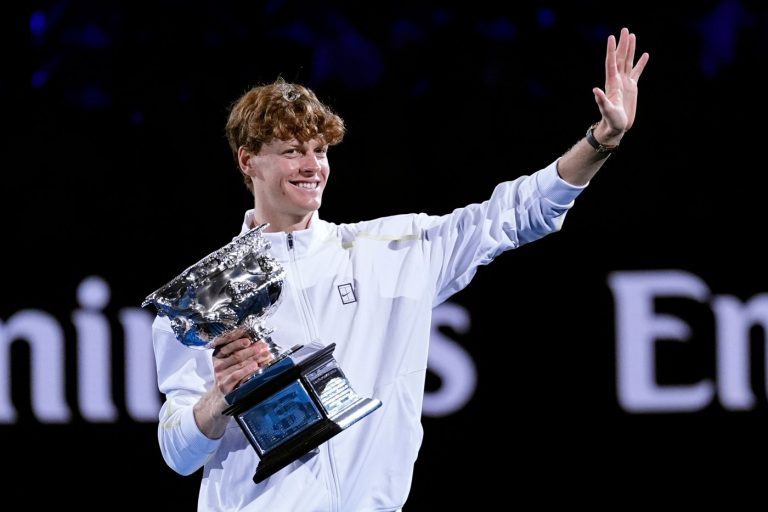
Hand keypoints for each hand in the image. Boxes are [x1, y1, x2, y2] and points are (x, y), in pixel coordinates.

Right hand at [210, 328, 273, 395]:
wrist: (221, 396)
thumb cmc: (229, 377)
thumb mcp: (231, 363)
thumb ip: (241, 352)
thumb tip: (258, 343)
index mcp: (218, 356)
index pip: (228, 344)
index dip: (238, 340)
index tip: (249, 337)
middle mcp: (218, 364)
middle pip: (237, 354)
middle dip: (252, 349)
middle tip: (263, 346)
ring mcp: (220, 375)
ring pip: (239, 364)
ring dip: (254, 358)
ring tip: (265, 355)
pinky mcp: (225, 385)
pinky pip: (237, 375)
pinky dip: (247, 369)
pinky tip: (255, 366)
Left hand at [593, 27, 649, 141]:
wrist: (616, 127)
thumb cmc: (611, 120)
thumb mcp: (606, 110)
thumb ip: (601, 100)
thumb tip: (595, 90)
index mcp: (612, 83)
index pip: (611, 62)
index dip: (611, 50)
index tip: (611, 37)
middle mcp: (618, 80)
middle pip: (620, 58)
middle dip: (622, 44)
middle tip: (624, 29)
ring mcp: (625, 83)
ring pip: (628, 62)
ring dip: (630, 49)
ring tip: (632, 36)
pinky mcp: (632, 88)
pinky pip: (637, 72)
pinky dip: (641, 64)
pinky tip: (645, 55)